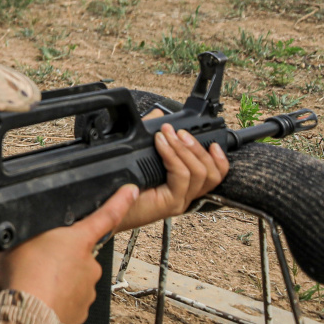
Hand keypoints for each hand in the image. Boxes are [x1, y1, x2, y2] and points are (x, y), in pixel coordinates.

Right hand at [0, 185, 138, 323]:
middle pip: (78, 253)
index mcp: (78, 240)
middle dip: (62, 257)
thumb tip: (27, 233)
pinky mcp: (82, 310)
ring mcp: (88, 289)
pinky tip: (41, 298)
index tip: (131, 191)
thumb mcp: (19, 241)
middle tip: (38, 263)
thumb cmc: (24, 275)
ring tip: (36, 283)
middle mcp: (90, 263)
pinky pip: (71, 299)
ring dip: (58, 279)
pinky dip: (58, 298)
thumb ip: (31, 233)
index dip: (120, 201)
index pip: (105, 215)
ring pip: (74, 278)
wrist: (27, 315)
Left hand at [115, 123, 229, 231]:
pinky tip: (161, 144)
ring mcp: (180, 201)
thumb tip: (159, 115)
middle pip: (210, 173)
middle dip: (198, 147)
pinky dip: (173, 156)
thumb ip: (153, 136)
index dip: (218, 159)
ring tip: (169, 134)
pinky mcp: (170, 203)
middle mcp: (185, 196)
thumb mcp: (139, 156)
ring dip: (185, 148)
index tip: (212, 141)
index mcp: (183, 186)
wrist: (104, 208)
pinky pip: (181, 176)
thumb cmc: (120, 186)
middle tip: (179, 131)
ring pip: (199, 173)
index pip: (214, 175)